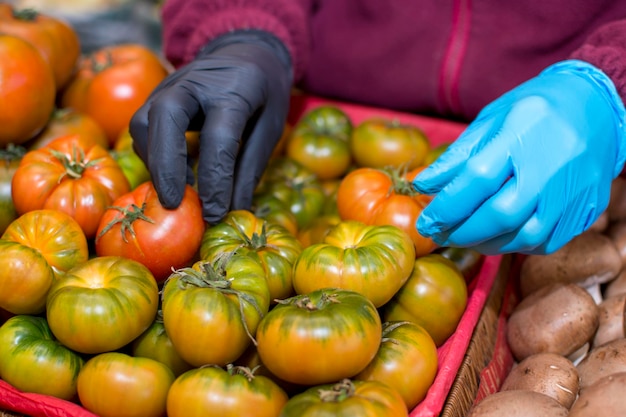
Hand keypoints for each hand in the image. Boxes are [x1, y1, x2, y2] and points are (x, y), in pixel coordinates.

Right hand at [130, 30, 292, 223]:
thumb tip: (234, 210)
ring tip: (180, 192)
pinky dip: (154, 155)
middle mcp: (195, 81)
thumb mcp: (270, 126)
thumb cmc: (264, 93)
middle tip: (173, 204)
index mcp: (233, 88)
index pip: (218, 137)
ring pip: (144, 122)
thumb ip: (250, 168)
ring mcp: (170, 84)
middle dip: (165, 166)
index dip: (215, 180)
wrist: (246, 51)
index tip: (214, 213)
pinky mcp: (157, 94)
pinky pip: (143, 127)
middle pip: (165, 118)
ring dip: (157, 162)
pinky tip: (176, 175)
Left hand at [414, 60, 625, 254]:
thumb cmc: (534, 111)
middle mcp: (552, 164)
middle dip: (462, 232)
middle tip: (440, 234)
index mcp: (523, 132)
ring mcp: (573, 190)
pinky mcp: (585, 209)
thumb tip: (423, 186)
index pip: (477, 179)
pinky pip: (546, 242)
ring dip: (486, 244)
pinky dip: (515, 245)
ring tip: (464, 237)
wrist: (595, 108)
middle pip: (501, 214)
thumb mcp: (492, 119)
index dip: (447, 207)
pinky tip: (497, 237)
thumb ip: (458, 156)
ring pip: (525, 235)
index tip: (425, 222)